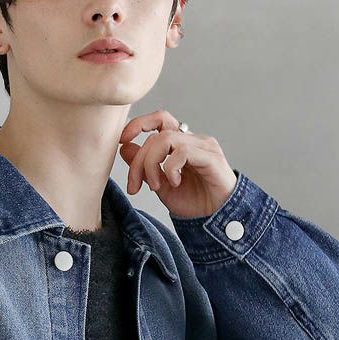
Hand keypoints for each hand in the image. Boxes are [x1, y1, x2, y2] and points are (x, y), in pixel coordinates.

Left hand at [118, 108, 237, 217]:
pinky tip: (174, 183)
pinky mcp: (211, 157)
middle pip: (156, 134)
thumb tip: (125, 147)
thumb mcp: (160, 185)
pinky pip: (182, 152)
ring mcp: (203, 146)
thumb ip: (144, 166)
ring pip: (166, 139)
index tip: (122, 140)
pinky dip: (170, 168)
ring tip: (155, 186)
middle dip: (139, 161)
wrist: (216, 220)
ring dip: (152, 164)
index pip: (159, 119)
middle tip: (135, 186)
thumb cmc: (195, 203)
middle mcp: (192, 140)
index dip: (139, 124)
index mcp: (181, 143)